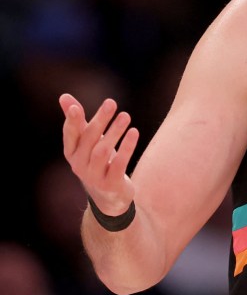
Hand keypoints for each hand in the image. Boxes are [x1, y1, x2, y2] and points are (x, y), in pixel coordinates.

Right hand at [60, 94, 139, 216]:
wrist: (108, 198)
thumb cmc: (97, 162)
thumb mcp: (87, 142)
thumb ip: (77, 121)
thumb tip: (64, 96)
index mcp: (72, 153)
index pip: (70, 135)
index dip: (72, 122)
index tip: (76, 107)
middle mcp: (79, 165)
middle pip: (89, 140)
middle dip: (100, 120)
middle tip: (111, 103)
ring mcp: (94, 176)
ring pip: (102, 152)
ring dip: (114, 132)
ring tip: (126, 116)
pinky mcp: (111, 184)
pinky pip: (118, 164)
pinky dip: (126, 148)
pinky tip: (134, 132)